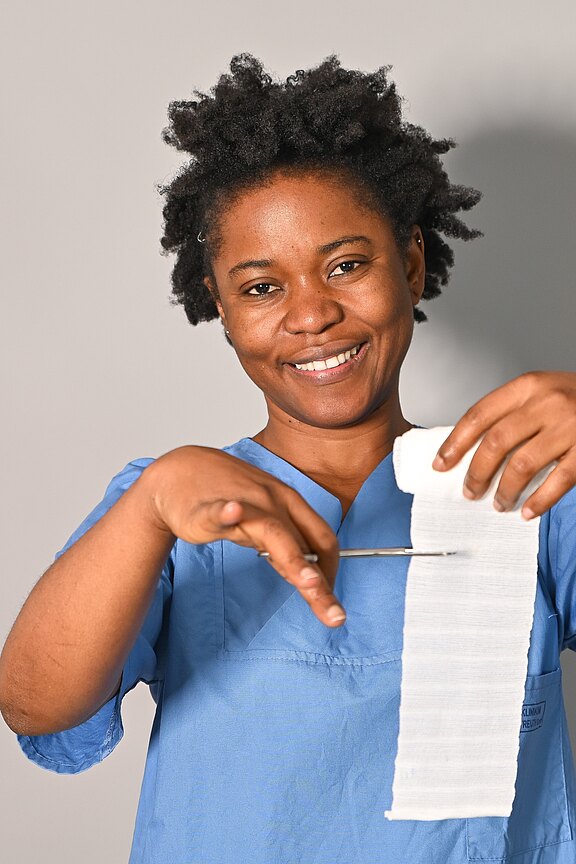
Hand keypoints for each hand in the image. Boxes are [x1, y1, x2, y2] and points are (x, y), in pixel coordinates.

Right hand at [144, 446, 344, 625]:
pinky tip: (232, 511)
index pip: (322, 539)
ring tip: (308, 582)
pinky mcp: (207, 509)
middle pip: (304, 544)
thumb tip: (313, 576)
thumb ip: (288, 544)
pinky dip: (226, 513)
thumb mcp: (266, 518)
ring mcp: (242, 502)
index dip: (332, 572)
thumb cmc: (228, 496)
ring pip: (272, 531)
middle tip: (334, 616)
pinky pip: (218, 511)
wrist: (180, 473)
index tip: (331, 601)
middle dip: (320, 582)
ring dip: (292, 558)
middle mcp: (272, 501)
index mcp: (289, 504)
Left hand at [432, 371, 575, 518]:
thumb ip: (513, 414)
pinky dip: (538, 500)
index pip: (479, 414)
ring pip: (522, 465)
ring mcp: (570, 426)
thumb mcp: (543, 393)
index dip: (455, 442)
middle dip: (476, 472)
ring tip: (498, 503)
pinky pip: (558, 481)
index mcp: (529, 386)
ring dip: (504, 490)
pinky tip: (527, 510)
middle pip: (495, 442)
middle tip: (469, 491)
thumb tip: (472, 449)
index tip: (441, 464)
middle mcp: (547, 402)